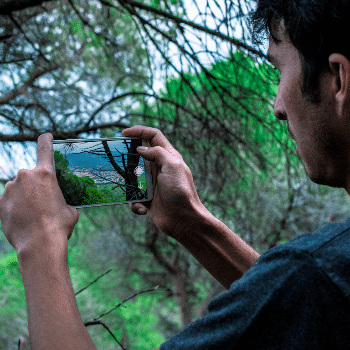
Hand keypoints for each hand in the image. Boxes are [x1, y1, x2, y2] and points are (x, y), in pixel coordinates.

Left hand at [0, 133, 78, 254]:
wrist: (39, 245)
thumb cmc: (59, 226)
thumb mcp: (70, 210)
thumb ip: (63, 200)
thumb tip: (60, 205)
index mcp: (45, 174)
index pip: (45, 148)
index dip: (46, 140)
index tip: (46, 135)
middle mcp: (25, 176)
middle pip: (30, 175)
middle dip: (35, 185)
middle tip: (42, 202)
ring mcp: (9, 189)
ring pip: (17, 189)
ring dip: (24, 197)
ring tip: (33, 215)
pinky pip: (8, 201)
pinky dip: (14, 207)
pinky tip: (22, 220)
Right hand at [122, 125, 205, 239]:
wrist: (184, 221)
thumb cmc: (181, 192)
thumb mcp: (173, 166)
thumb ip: (158, 153)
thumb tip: (141, 148)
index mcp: (168, 157)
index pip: (153, 136)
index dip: (139, 130)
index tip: (124, 133)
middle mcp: (159, 168)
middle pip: (139, 154)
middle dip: (127, 156)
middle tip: (116, 157)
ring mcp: (152, 184)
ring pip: (132, 177)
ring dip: (128, 183)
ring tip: (128, 188)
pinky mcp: (147, 199)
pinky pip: (133, 197)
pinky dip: (135, 203)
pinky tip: (143, 208)